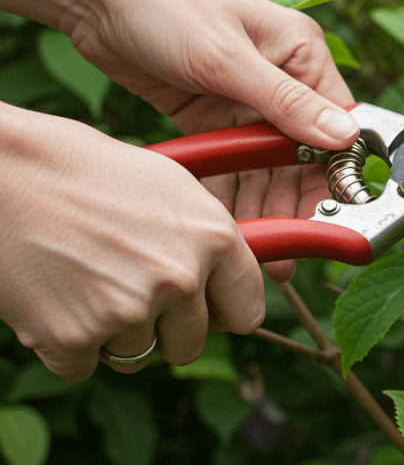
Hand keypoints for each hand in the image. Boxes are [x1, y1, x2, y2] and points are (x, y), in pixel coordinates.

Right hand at [0, 106, 263, 380]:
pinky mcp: (74, 337)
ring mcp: (129, 311)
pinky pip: (85, 366)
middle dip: (164, 328)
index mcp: (214, 238)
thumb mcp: (171, 189)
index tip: (205, 310)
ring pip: (137, 356)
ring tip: (85, 279)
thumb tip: (228, 286)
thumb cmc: (86, 172)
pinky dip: (67, 343)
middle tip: (127, 288)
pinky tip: (54, 295)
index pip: (246, 311)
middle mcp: (180, 278)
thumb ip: (209, 243)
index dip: (221, 313)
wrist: (4, 173)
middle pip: (191, 345)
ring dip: (113, 333)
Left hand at [62, 0, 355, 279]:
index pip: (337, 124)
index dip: (338, 171)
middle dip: (297, 201)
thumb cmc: (164, 2)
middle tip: (292, 246)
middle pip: (303, 156)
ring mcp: (247, 102)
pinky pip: (231, 167)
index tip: (335, 213)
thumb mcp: (227, 57)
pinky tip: (227, 225)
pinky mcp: (213, 118)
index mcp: (301, 55)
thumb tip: (345, 137)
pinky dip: (229, 195)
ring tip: (260, 247)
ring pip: (267, 168)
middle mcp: (281, 80)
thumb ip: (286, 103)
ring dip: (264, 205)